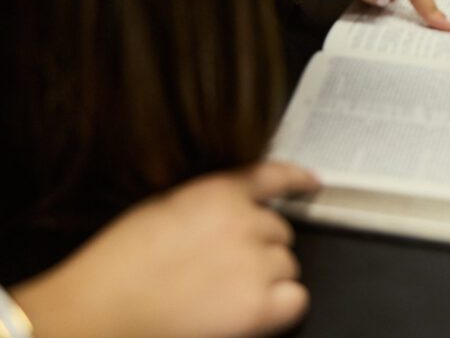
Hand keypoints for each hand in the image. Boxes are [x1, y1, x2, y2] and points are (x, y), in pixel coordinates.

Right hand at [12, 162, 320, 337]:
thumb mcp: (163, 209)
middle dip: (260, 247)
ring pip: (287, 265)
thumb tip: (231, 212)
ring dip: (266, 278)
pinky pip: (296, 300)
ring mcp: (255, 263)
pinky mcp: (258, 306)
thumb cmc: (117, 266)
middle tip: (225, 269)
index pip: (272, 176)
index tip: (311, 183)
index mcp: (218, 192)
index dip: (296, 179)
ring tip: (224, 294)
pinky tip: (256, 310)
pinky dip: (281, 306)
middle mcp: (245, 222)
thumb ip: (205, 205)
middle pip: (280, 231)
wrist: (99, 310)